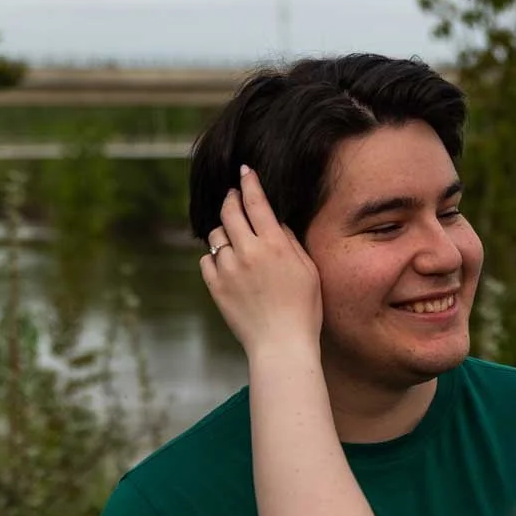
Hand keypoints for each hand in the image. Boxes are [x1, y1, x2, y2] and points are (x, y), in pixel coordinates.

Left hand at [200, 165, 322, 356]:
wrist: (281, 344)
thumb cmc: (303, 310)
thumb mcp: (308, 270)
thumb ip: (289, 241)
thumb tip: (274, 222)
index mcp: (275, 245)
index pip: (255, 202)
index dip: (248, 182)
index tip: (244, 171)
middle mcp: (248, 252)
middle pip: (229, 212)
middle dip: (230, 199)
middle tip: (232, 197)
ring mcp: (228, 269)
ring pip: (216, 235)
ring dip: (223, 232)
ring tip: (233, 239)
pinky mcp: (216, 286)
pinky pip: (206, 260)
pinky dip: (215, 258)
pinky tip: (226, 265)